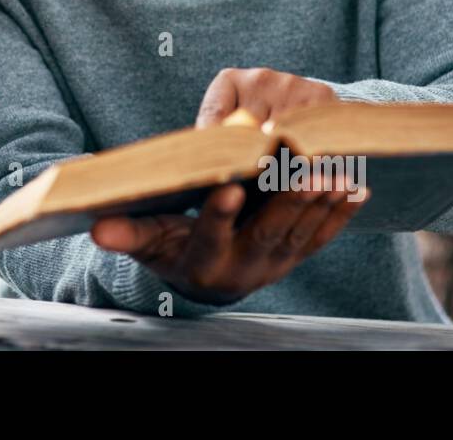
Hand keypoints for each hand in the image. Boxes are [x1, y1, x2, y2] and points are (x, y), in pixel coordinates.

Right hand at [90, 67, 363, 304]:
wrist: (208, 281)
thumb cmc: (172, 250)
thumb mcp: (148, 244)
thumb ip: (127, 234)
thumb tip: (96, 227)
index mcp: (204, 261)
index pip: (212, 236)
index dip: (220, 214)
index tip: (229, 188)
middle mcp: (244, 267)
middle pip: (268, 232)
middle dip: (288, 201)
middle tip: (305, 171)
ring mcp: (276, 264)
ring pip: (301, 232)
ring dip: (319, 203)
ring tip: (334, 173)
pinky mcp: (296, 256)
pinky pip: (322, 236)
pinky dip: (340, 215)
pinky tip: (356, 190)